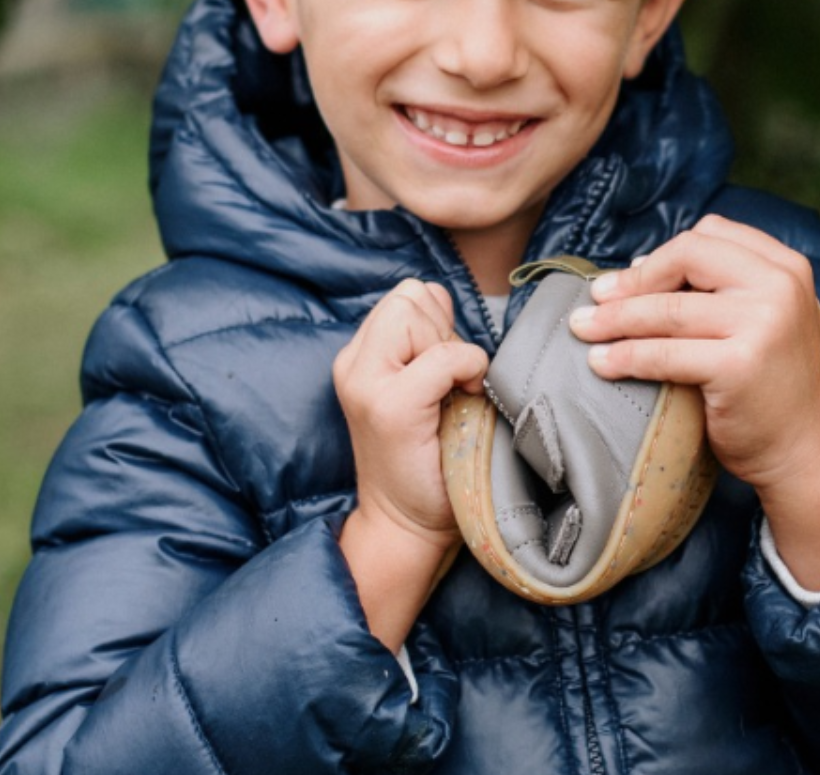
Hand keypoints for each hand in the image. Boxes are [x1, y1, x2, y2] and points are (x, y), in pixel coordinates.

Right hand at [335, 279, 487, 649]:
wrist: (407, 525)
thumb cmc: (428, 456)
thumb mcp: (422, 384)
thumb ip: (427, 340)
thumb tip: (443, 305)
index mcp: (359, 357)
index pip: (407, 295)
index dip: (438, 321)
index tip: (443, 367)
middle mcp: (353, 364)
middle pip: (410, 295)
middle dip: (442, 329)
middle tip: (445, 382)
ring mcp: (367, 383)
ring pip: (418, 313)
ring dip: (450, 348)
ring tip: (446, 392)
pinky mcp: (390, 406)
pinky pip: (444, 356)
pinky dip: (466, 368)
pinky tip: (462, 399)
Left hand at [570, 216, 819, 589]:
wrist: (805, 455)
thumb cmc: (770, 386)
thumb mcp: (766, 319)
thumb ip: (723, 288)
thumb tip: (639, 269)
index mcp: (786, 267)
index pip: (711, 233)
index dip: (663, 255)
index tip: (631, 279)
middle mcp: (780, 287)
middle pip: (686, 256)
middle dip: (633, 280)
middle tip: (595, 299)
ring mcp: (764, 324)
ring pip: (667, 309)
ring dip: (614, 318)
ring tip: (582, 328)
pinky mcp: (739, 365)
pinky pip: (664, 352)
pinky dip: (625, 356)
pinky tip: (602, 362)